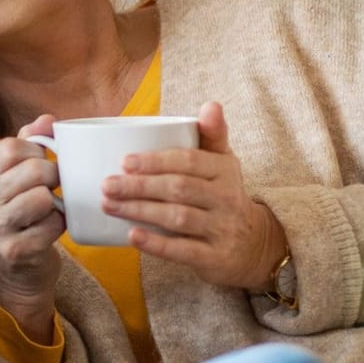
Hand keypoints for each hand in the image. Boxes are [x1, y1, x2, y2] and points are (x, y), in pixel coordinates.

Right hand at [0, 115, 65, 341]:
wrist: (14, 278)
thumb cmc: (16, 219)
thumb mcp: (13, 179)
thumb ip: (27, 145)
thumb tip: (46, 119)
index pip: (10, 146)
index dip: (36, 148)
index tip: (42, 159)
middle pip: (32, 169)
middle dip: (53, 174)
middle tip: (53, 185)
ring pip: (43, 197)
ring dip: (55, 202)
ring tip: (49, 208)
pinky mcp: (16, 251)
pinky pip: (52, 225)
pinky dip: (59, 225)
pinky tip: (50, 229)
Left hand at [100, 101, 287, 291]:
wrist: (256, 245)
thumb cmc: (224, 195)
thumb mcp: (223, 163)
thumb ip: (212, 134)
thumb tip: (211, 104)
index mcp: (224, 170)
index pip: (188, 161)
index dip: (155, 161)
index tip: (125, 162)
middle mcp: (227, 198)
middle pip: (178, 189)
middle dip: (139, 186)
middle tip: (107, 185)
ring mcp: (222, 229)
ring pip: (177, 218)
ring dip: (140, 211)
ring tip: (109, 206)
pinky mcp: (215, 258)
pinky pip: (183, 250)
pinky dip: (156, 244)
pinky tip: (132, 236)